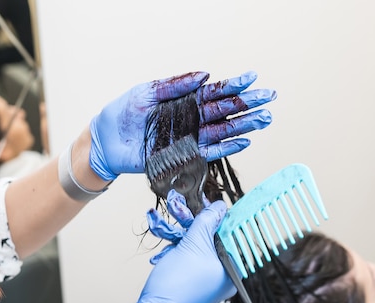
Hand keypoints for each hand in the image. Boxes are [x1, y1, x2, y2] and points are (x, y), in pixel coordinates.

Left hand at [89, 71, 276, 180]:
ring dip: (243, 127)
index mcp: (183, 101)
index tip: (253, 78)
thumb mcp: (147, 91)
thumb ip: (176, 85)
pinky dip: (225, 148)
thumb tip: (205, 75)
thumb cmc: (123, 112)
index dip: (234, 86)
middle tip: (269, 100)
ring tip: (264, 120)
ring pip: (221, 131)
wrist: (105, 140)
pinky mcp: (181, 156)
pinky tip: (243, 141)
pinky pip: (208, 152)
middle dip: (247, 106)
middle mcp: (190, 120)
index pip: (214, 92)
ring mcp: (188, 138)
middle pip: (224, 112)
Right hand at [122, 200, 234, 302]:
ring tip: (172, 241)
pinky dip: (181, 254)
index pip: (231, 234)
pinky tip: (170, 254)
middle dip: (195, 230)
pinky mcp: (197, 285)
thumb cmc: (176, 285)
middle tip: (184, 220)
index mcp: (233, 270)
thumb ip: (207, 221)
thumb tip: (218, 207)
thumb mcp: (192, 243)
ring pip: (200, 249)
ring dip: (184, 241)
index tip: (206, 206)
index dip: (217, 217)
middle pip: (214, 241)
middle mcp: (226, 278)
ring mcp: (212, 283)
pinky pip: (193, 261)